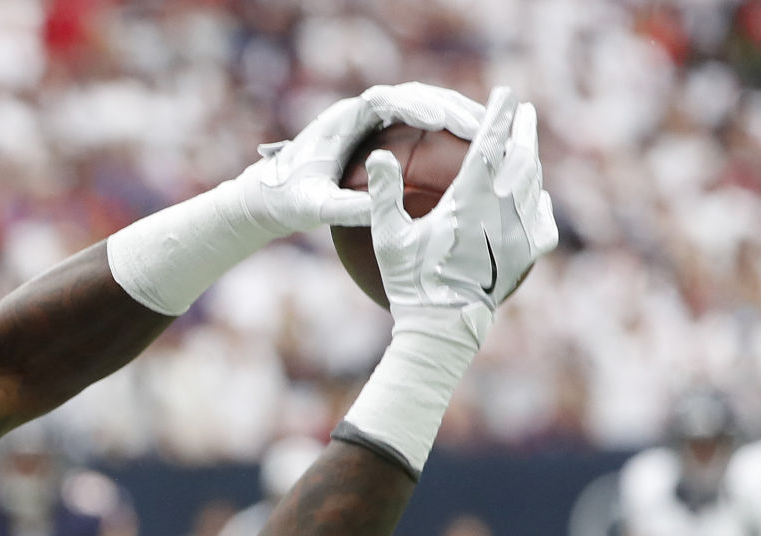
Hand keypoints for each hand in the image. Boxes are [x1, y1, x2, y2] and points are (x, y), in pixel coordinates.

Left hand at [239, 82, 486, 234]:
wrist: (270, 197)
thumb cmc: (288, 201)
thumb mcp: (314, 209)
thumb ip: (344, 209)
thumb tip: (381, 213)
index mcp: (343, 120)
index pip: (385, 101)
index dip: (417, 105)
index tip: (444, 118)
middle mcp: (361, 113)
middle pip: (414, 97)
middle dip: (450, 107)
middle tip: (483, 127)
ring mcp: (375, 123)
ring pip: (423, 107)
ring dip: (456, 117)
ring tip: (490, 134)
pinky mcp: (383, 136)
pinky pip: (422, 127)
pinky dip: (448, 134)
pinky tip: (475, 153)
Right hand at [368, 87, 557, 340]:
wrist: (443, 325)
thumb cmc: (411, 281)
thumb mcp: (388, 238)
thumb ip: (384, 194)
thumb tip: (378, 154)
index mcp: (468, 202)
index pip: (489, 145)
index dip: (498, 115)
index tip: (505, 92)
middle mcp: (501, 212)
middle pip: (521, 157)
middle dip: (523, 129)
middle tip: (524, 109)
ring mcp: (520, 233)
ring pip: (533, 183)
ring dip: (531, 159)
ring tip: (527, 143)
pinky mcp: (528, 253)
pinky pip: (542, 217)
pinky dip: (538, 199)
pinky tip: (533, 195)